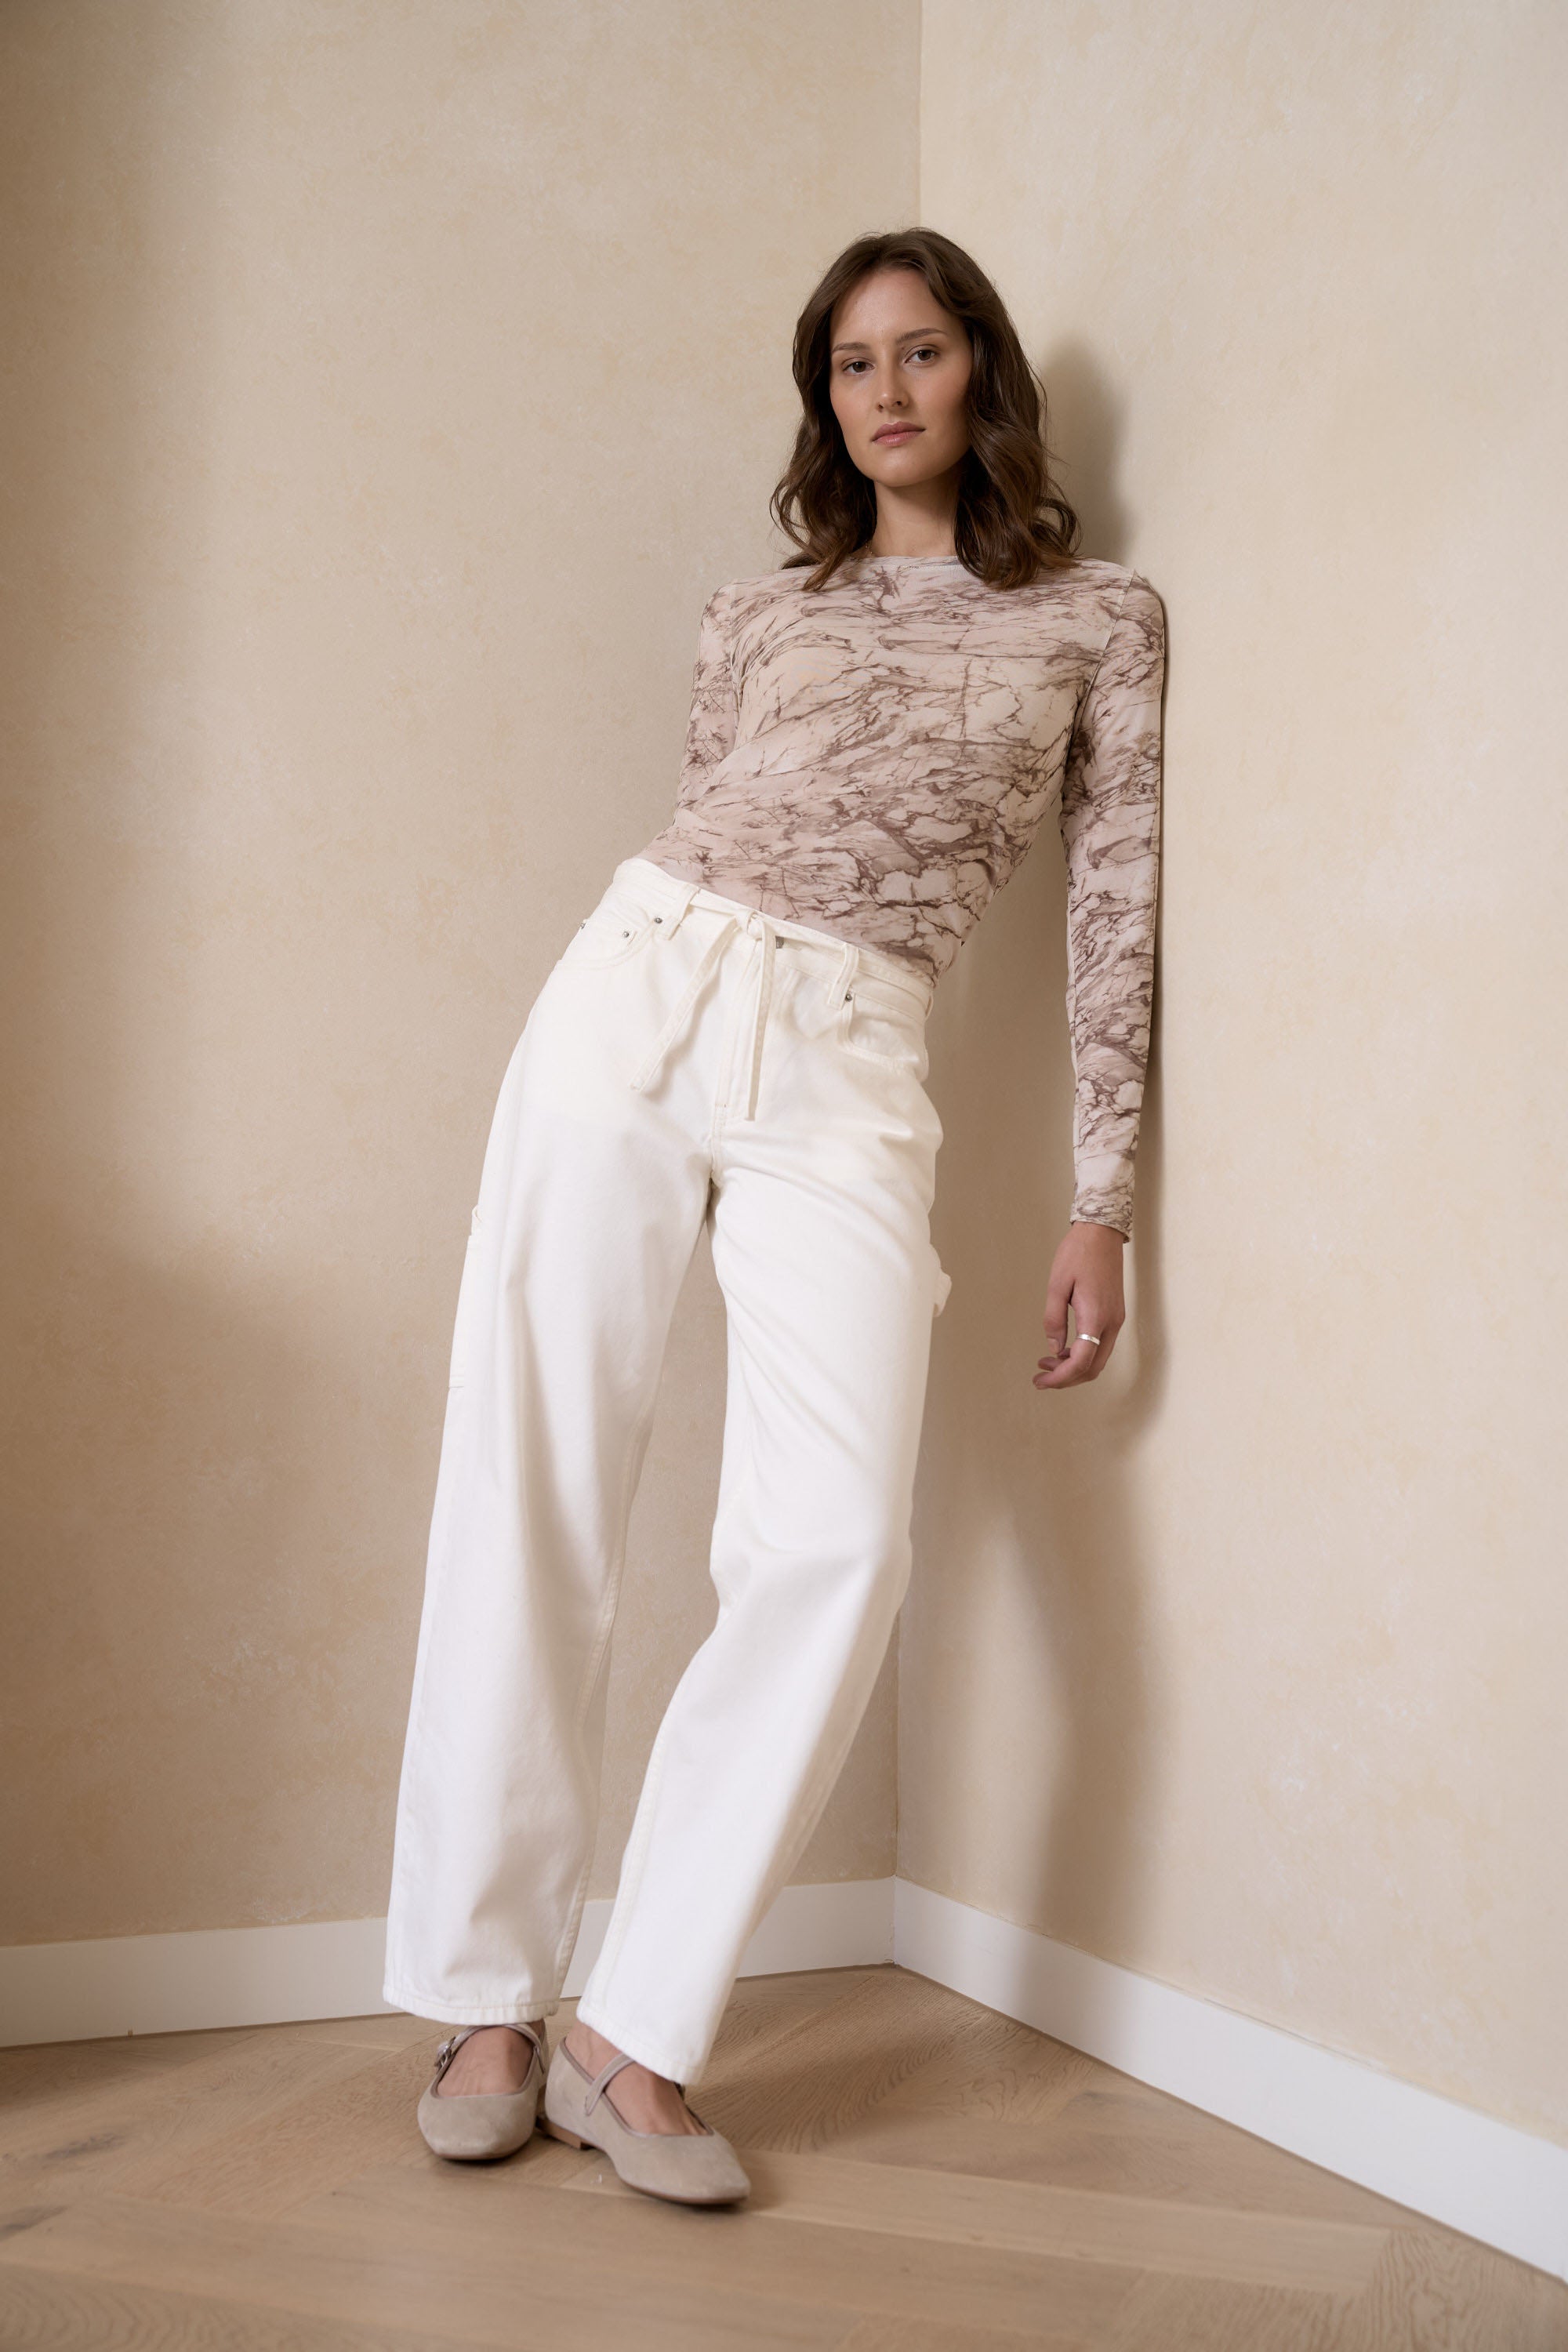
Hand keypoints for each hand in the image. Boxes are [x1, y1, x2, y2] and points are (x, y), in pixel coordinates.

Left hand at [1035, 1221, 1126, 1388]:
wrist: (1102, 1233)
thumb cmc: (1077, 1253)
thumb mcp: (1056, 1285)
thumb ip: (1053, 1320)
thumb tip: (1053, 1348)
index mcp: (1096, 1316)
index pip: (1082, 1362)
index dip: (1060, 1378)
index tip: (1040, 1381)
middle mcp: (1111, 1323)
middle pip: (1093, 1368)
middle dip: (1066, 1379)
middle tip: (1041, 1378)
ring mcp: (1116, 1319)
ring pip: (1098, 1359)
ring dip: (1074, 1367)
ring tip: (1047, 1363)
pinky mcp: (1114, 1314)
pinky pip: (1100, 1346)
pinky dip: (1082, 1355)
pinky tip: (1063, 1349)